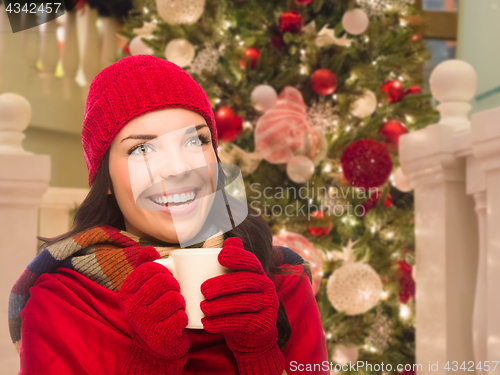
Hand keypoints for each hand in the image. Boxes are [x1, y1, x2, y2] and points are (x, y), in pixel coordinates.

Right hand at [117, 247, 189, 373]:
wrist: (157, 342)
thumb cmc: (153, 306)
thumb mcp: (145, 286)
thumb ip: (146, 265)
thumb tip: (148, 249)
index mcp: (125, 292)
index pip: (150, 268)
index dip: (164, 270)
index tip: (165, 278)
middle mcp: (130, 308)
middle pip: (164, 281)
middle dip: (174, 285)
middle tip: (173, 292)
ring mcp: (144, 323)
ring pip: (174, 298)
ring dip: (180, 302)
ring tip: (175, 307)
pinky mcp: (159, 336)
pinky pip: (181, 316)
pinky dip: (184, 317)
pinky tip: (176, 321)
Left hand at [200, 238, 284, 374]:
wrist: (251, 335)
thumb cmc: (237, 301)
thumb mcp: (235, 281)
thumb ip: (233, 261)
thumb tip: (230, 239)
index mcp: (259, 273)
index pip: (251, 262)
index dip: (238, 257)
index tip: (220, 256)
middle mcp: (267, 287)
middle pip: (247, 281)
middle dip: (223, 284)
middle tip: (203, 289)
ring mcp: (268, 306)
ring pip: (245, 302)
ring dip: (221, 305)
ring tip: (203, 307)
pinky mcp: (264, 324)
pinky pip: (243, 322)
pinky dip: (223, 323)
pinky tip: (207, 323)